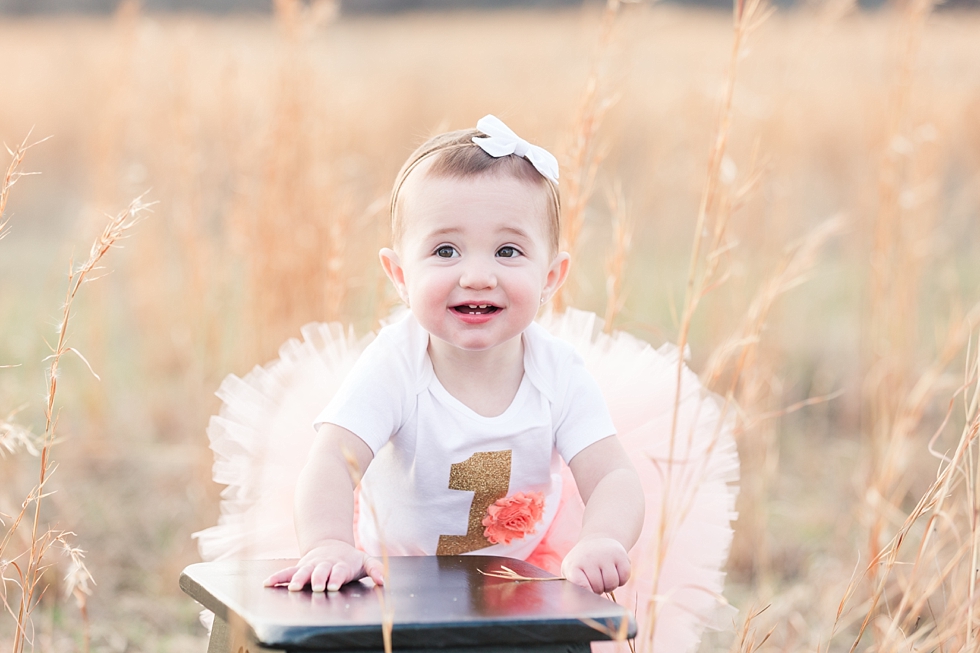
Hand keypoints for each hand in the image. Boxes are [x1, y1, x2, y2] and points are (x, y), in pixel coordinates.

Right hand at [263, 540, 384, 591]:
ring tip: (293, 588)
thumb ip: (375, 569)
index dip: (337, 577)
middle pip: (320, 571)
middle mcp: (324, 565)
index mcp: (340, 564)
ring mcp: (311, 566)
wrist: (331, 545)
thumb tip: (383, 581)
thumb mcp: (364, 561)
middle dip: (318, 579)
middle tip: (317, 587)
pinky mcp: (299, 568)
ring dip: (298, 579)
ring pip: (303, 571)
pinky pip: (287, 572)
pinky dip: (278, 577)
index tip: (334, 585)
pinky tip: (268, 583)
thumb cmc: (349, 559)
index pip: (339, 571)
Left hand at [561, 537, 630, 593]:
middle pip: (598, 587)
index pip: (581, 585)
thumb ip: (574, 589)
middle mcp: (589, 558)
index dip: (587, 594)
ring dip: (610, 585)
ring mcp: (605, 555)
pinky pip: (624, 577)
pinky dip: (621, 579)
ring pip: (612, 583)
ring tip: (604, 577)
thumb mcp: (571, 572)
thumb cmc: (582, 564)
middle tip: (596, 581)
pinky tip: (614, 571)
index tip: (589, 599)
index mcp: (574, 565)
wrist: (597, 541)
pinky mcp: (620, 554)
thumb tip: (579, 608)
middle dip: (599, 589)